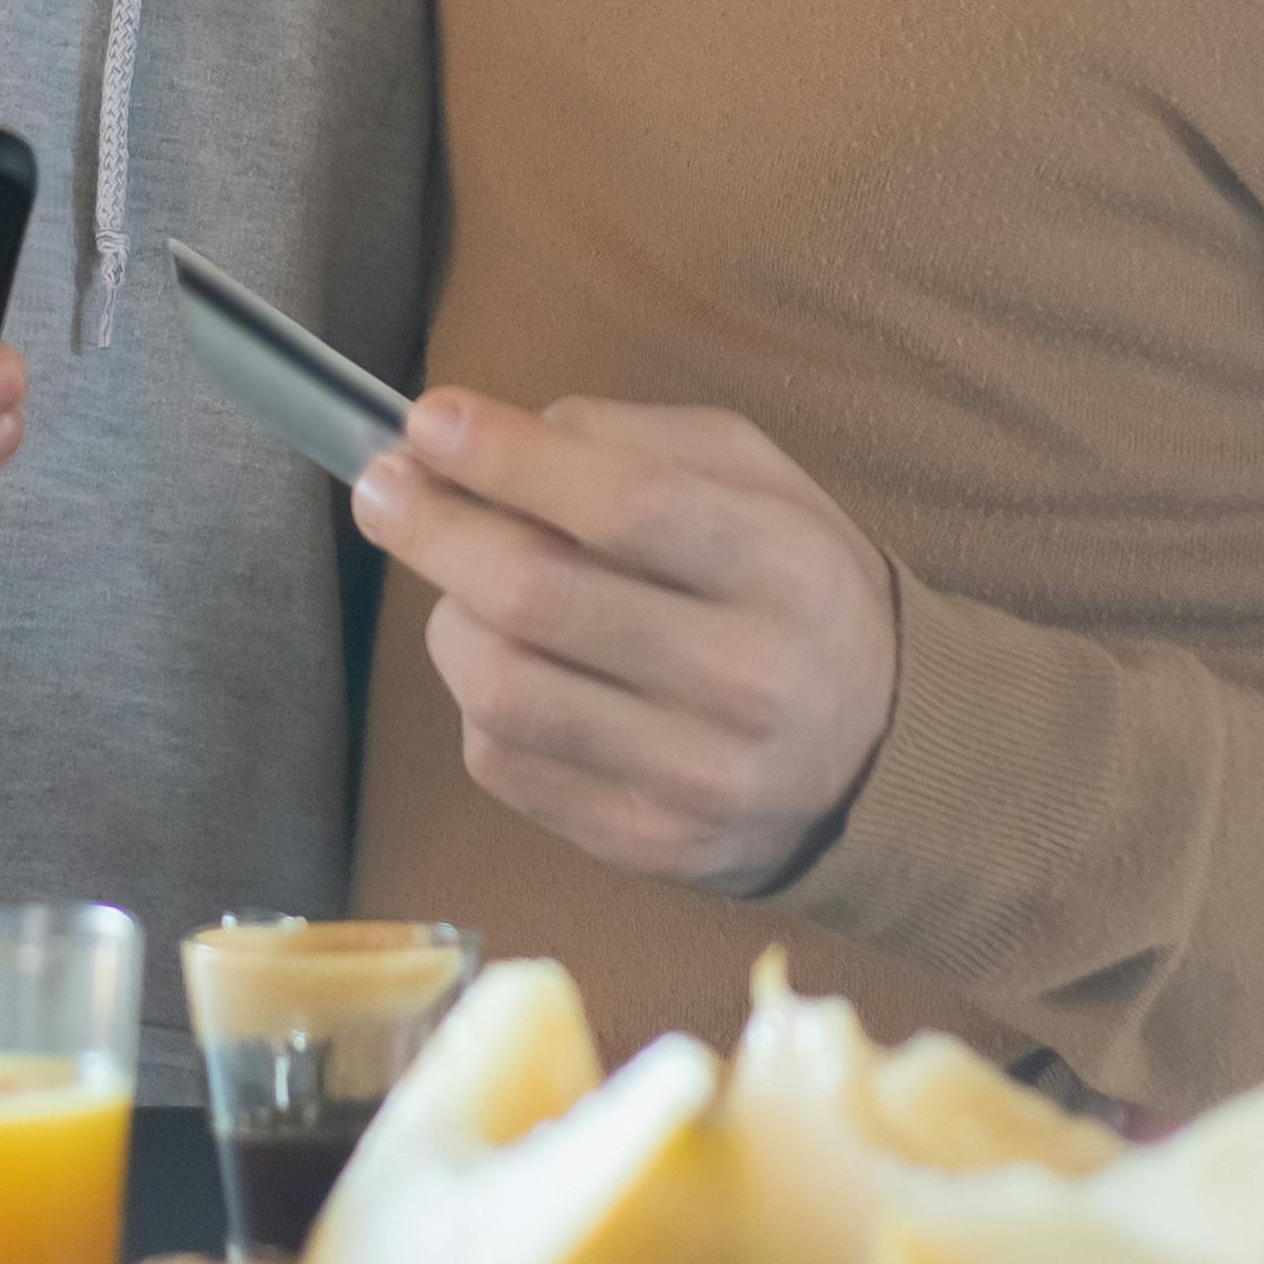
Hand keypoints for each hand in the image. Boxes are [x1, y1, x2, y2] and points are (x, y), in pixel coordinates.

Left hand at [353, 390, 900, 895]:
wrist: (880, 755)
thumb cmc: (797, 589)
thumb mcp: (761, 480)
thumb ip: (640, 440)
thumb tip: (504, 436)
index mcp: (783, 568)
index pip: (628, 506)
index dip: (511, 460)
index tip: (430, 420)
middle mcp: (745, 678)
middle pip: (539, 599)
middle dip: (437, 530)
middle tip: (383, 487)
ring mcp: (691, 776)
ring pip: (503, 687)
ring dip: (450, 618)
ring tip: (460, 582)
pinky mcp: (642, 843)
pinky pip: (503, 761)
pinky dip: (478, 698)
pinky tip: (508, 663)